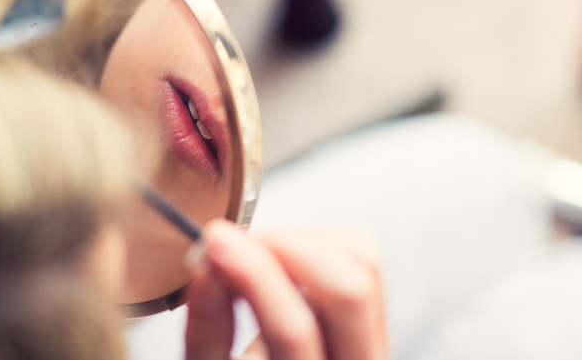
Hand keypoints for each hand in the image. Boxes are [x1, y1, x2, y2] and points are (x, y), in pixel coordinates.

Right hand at [185, 221, 387, 359]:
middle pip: (350, 290)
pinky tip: (284, 257)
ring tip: (258, 252)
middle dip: (289, 249)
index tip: (216, 243)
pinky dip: (319, 241)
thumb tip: (208, 260)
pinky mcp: (374, 314)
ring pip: (364, 261)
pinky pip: (363, 255)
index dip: (255, 277)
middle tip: (238, 241)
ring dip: (305, 241)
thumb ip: (208, 329)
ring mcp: (374, 340)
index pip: (294, 331)